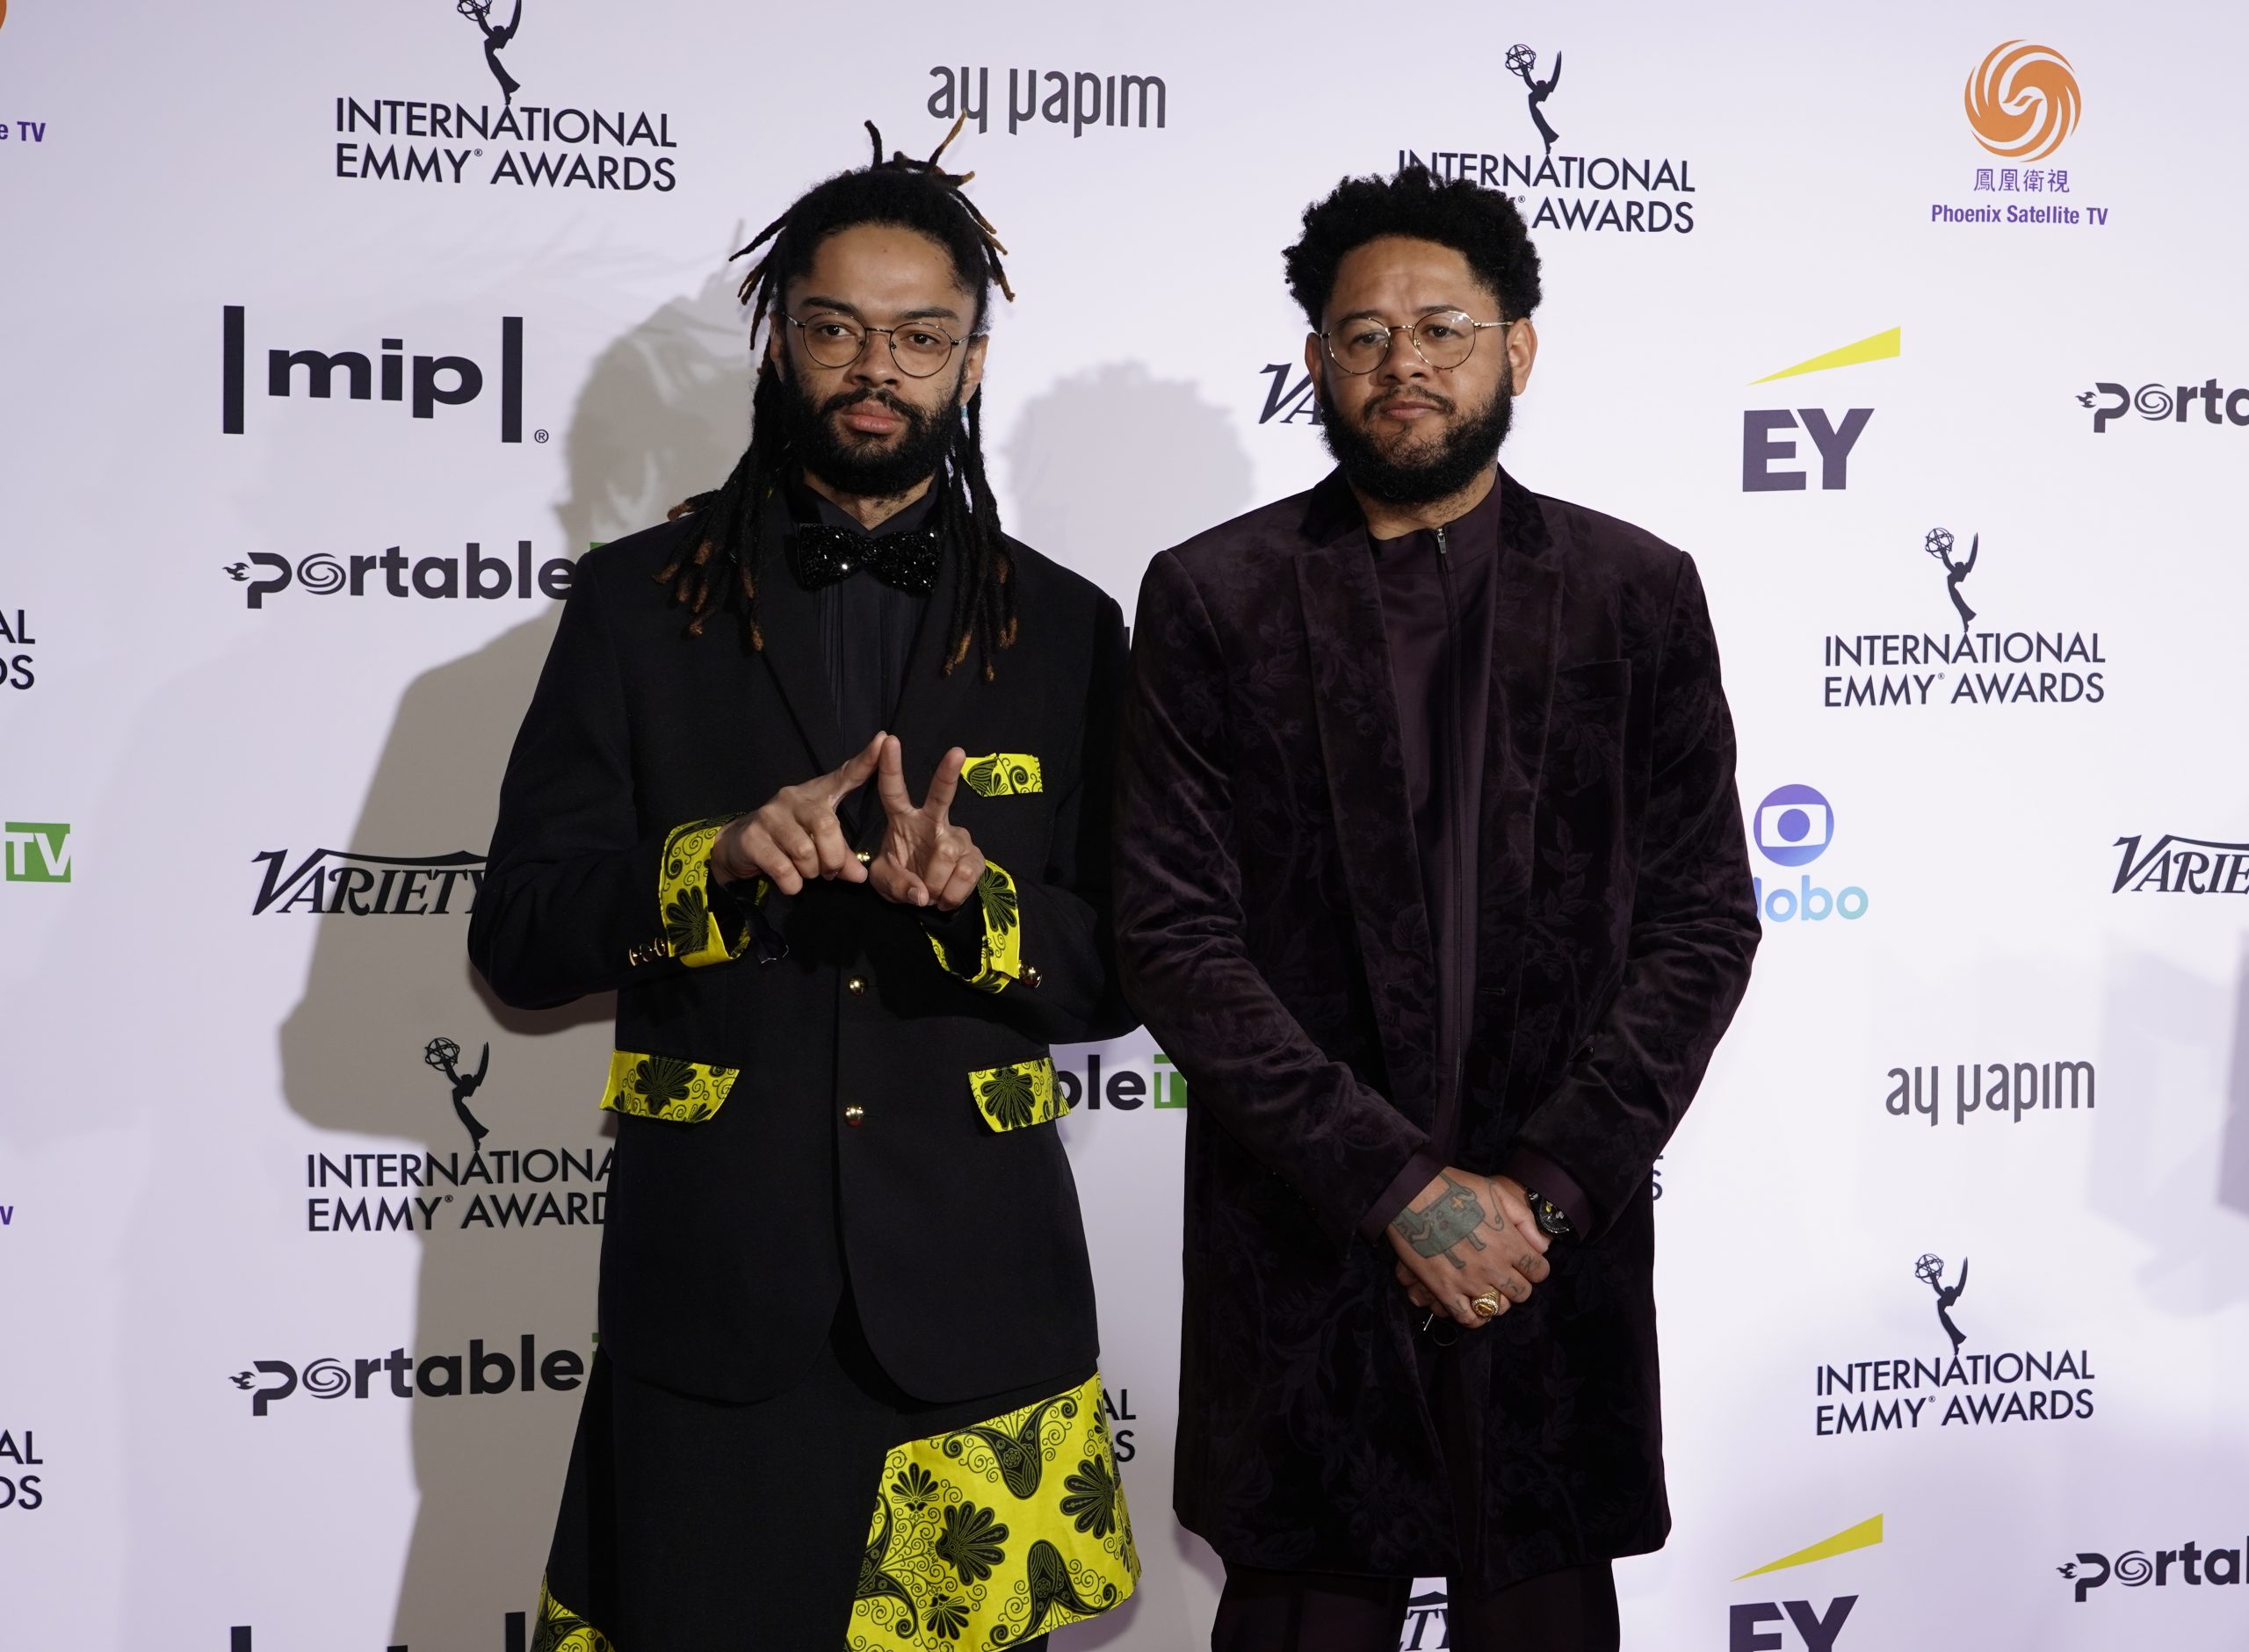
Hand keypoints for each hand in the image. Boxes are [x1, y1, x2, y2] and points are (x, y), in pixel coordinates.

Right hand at [712, 732, 883, 895]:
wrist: (739, 846)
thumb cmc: (788, 840)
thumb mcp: (818, 843)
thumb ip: (842, 856)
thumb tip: (859, 876)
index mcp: (815, 794)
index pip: (844, 774)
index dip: (865, 761)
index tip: (884, 740)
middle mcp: (793, 798)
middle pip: (827, 826)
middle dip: (834, 858)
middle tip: (830, 871)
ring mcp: (770, 816)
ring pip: (806, 853)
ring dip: (812, 873)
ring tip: (807, 873)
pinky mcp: (752, 838)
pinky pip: (784, 869)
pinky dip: (793, 883)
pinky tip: (790, 881)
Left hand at [870, 738, 985, 909]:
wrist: (928, 901)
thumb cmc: (901, 880)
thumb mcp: (884, 884)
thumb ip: (897, 885)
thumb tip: (922, 893)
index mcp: (903, 819)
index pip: (893, 790)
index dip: (890, 767)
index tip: (889, 741)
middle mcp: (932, 821)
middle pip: (941, 795)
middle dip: (948, 773)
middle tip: (957, 752)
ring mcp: (956, 837)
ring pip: (947, 853)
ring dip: (934, 881)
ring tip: (930, 894)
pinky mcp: (975, 857)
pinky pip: (966, 873)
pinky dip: (952, 893)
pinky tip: (945, 898)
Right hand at [1386, 1169, 1551, 1328]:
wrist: (1414, 1195)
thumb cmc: (1455, 1189)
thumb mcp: (1497, 1192)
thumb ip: (1524, 1219)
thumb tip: (1542, 1245)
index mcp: (1509, 1244)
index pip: (1539, 1271)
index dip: (1535, 1268)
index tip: (1525, 1263)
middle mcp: (1494, 1268)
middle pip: (1522, 1293)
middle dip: (1518, 1285)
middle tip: (1506, 1274)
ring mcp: (1469, 1282)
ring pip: (1498, 1308)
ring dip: (1498, 1300)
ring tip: (1489, 1289)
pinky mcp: (1445, 1290)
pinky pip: (1468, 1318)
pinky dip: (1476, 1318)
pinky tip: (1475, 1308)